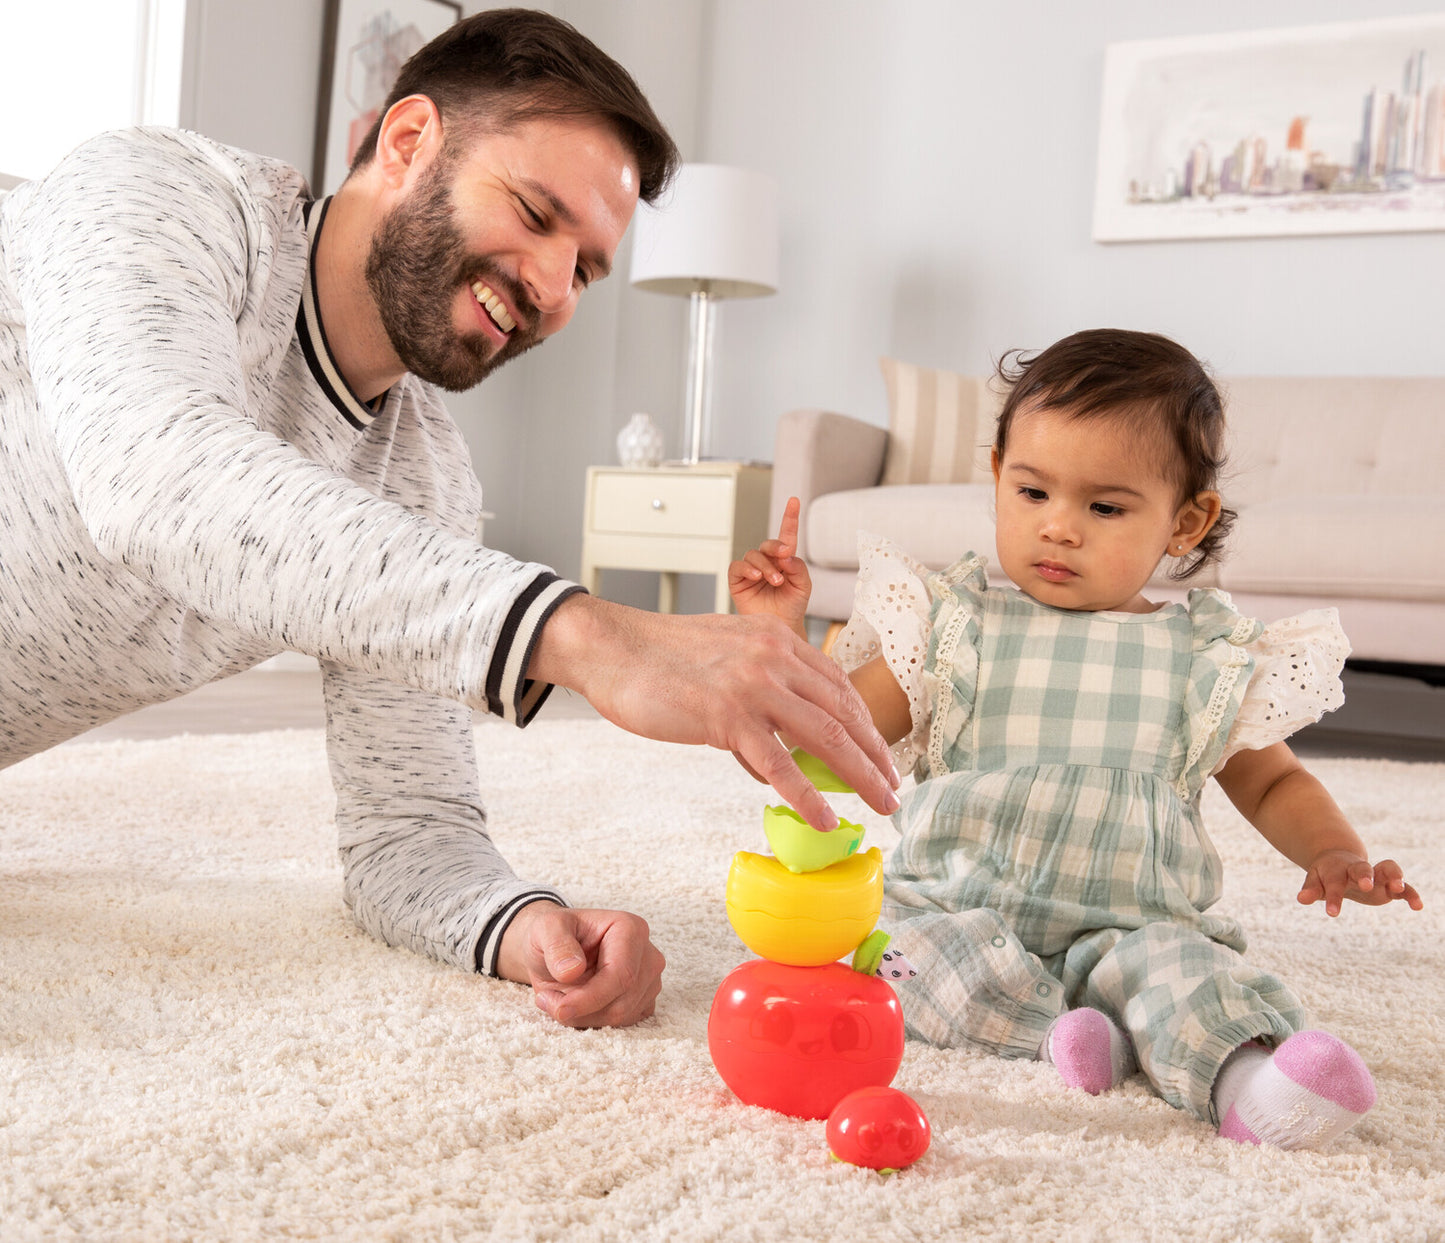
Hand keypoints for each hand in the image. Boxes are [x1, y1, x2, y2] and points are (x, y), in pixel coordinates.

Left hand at [495, 901, 664, 1027]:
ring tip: (559, 997)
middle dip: (582, 1010)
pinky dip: (594, 1021)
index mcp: (631, 929)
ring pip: (621, 1016)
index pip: (621, 975)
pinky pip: (622, 1024)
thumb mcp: (546, 929)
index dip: (590, 998)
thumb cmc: (554, 935)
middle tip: (548, 999)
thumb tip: (573, 969)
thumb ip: (557, 946)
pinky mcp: (644, 1001)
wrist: (557, 949)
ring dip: (584, 1016)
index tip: (560, 1007)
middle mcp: (648, 954)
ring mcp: (650, 980)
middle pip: (622, 1001)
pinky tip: (577, 1004)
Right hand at [528, 596, 901, 830]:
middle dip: (876, 754)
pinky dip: (808, 795)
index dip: (865, 724)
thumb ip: (755, 697)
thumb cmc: (658, 659)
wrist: (611, 647)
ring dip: (861, 775)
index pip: (838, 686)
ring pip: (826, 736)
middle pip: (844, 711)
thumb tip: (773, 758)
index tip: (880, 754)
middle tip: (894, 787)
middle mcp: (775, 657)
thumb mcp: (722, 660)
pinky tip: (826, 817)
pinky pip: (779, 763)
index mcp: (776, 640)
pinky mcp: (727, 715)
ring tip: (881, 805)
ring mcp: (754, 685)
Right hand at [728, 496, 811, 635]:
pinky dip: (747, 569)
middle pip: (768, 544)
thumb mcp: (802, 585)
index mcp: (784, 560)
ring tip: (776, 581)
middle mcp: (767, 562)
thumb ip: (798, 567)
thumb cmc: (792, 606)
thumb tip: (786, 554)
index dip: (789, 517)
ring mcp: (751, 570)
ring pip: (753, 555)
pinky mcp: (738, 580)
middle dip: (776, 547)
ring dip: (765, 565)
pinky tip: (757, 577)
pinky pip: (737, 567)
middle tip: (785, 557)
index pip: (786, 535)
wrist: (780, 628)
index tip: (794, 500)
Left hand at [1297, 850, 1423, 916]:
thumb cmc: (1325, 874)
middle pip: (1362, 868)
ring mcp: (1375, 876)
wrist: (1339, 860)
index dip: (1334, 898)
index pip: (1334, 883)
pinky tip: (1417, 905)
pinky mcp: (1388, 885)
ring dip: (1394, 876)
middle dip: (1364, 875)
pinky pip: (1403, 887)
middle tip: (1365, 885)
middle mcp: (1357, 870)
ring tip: (1398, 887)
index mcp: (1337, 870)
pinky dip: (1411, 893)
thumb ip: (1310, 889)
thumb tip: (1301, 899)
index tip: (1332, 914)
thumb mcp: (1315, 880)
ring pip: (1388, 869)